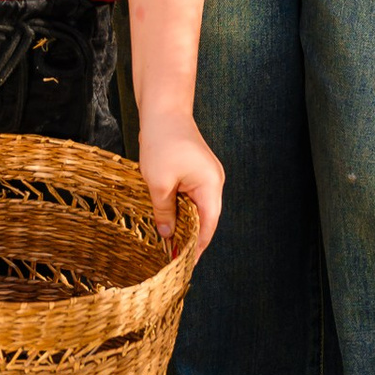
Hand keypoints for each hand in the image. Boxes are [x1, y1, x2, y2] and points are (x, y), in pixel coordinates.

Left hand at [139, 113, 223, 259]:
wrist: (164, 110)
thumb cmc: (161, 142)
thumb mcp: (158, 183)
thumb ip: (165, 212)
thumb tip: (168, 236)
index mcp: (211, 185)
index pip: (208, 226)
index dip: (197, 247)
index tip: (184, 264)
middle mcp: (215, 181)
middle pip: (206, 218)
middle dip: (190, 238)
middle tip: (173, 257)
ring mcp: (208, 175)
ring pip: (199, 208)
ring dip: (186, 223)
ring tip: (170, 243)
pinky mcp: (199, 170)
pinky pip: (193, 196)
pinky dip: (183, 209)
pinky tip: (170, 218)